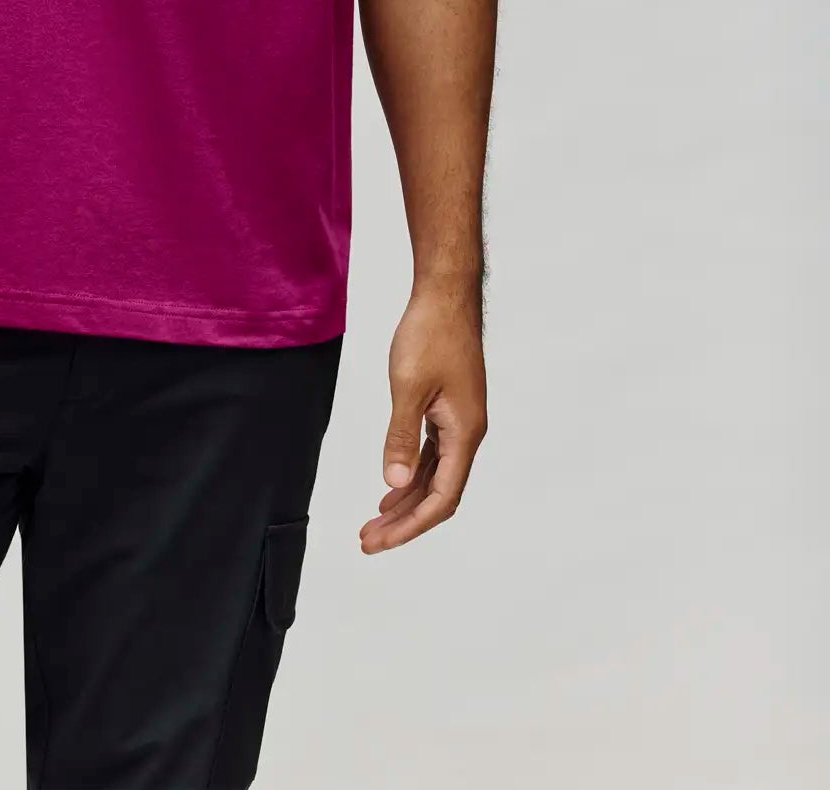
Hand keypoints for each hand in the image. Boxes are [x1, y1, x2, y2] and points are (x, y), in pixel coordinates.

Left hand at [360, 285, 486, 553]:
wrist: (445, 295)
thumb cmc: (429, 334)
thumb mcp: (408, 386)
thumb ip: (401, 437)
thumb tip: (395, 482)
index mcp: (464, 433)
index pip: (441, 498)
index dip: (410, 525)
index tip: (379, 540)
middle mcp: (467, 433)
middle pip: (438, 493)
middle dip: (404, 520)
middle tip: (368, 540)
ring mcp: (459, 420)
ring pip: (435, 474)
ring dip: (406, 499)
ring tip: (374, 521)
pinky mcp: (449, 407)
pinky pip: (432, 453)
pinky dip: (412, 472)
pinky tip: (392, 483)